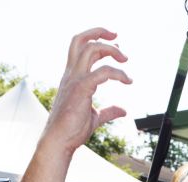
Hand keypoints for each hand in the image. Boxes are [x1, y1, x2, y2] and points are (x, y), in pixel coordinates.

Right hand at [40, 27, 132, 153]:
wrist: (59, 142)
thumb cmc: (71, 131)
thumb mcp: (94, 118)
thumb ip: (108, 111)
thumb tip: (122, 110)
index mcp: (71, 78)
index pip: (79, 48)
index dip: (96, 40)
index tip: (115, 44)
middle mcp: (71, 75)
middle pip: (82, 41)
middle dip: (100, 33)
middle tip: (118, 39)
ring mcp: (75, 80)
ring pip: (91, 49)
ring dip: (111, 50)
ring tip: (125, 60)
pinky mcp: (81, 89)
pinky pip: (103, 72)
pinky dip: (118, 73)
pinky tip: (127, 80)